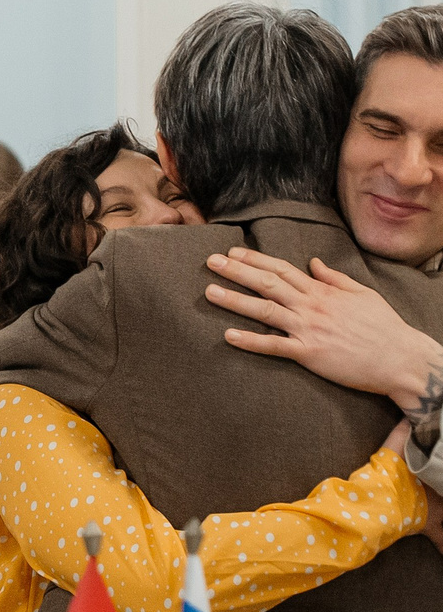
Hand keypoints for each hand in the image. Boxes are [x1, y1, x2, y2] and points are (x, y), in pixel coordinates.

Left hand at [206, 250, 442, 417]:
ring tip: (209, 292)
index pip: (282, 269)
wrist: (402, 358)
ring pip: (265, 310)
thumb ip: (335, 278)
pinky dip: (250, 341)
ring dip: (235, 301)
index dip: (255, 259)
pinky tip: (228, 336)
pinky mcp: (309, 353)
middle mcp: (312, 306)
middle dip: (237, 271)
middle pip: (268, 284)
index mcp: (323, 291)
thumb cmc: (385, 327)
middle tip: (210, 262)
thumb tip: (313, 263)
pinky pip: (274, 346)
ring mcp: (309, 329)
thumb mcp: (363, 294)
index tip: (233, 252)